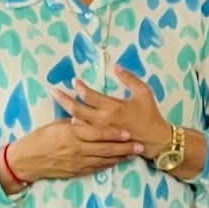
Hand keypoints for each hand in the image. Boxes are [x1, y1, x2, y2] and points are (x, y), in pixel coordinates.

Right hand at [5, 118, 139, 185]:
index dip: (114, 133)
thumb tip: (89, 118)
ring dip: (120, 157)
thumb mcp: (56, 125)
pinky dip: (108, 164)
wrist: (26, 160)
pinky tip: (118, 161)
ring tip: (134, 154)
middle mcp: (77, 149)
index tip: (128, 132)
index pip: (98, 133)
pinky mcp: (76, 171)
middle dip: (124, 148)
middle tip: (140, 145)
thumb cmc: (39, 138)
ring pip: (104, 160)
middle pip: (106, 148)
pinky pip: (96, 168)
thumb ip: (75, 123)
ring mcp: (77, 162)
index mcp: (72, 134)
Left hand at [53, 64, 170, 155]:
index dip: (80, 87)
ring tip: (61, 104)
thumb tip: (116, 66)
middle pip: (76, 109)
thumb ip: (130, 78)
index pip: (89, 96)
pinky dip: (76, 125)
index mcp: (114, 107)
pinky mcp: (101, 141)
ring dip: (68, 112)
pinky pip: (83, 133)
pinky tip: (71, 119)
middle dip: (63, 98)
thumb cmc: (150, 115)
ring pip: (77, 122)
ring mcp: (100, 133)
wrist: (154, 139)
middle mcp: (103, 120)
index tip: (74, 81)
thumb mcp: (144, 92)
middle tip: (53, 91)